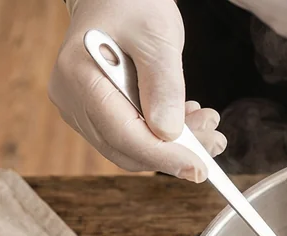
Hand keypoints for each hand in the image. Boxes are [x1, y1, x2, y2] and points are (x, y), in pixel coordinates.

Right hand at [49, 0, 225, 180]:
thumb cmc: (131, 4)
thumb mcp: (157, 38)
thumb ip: (163, 85)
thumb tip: (169, 134)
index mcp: (79, 76)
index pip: (123, 134)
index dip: (163, 157)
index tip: (199, 169)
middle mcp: (71, 98)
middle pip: (125, 148)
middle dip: (174, 152)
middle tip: (215, 139)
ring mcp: (79, 107)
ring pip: (130, 147)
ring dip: (173, 145)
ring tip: (207, 123)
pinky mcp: (94, 111)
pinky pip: (129, 135)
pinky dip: (161, 135)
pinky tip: (186, 119)